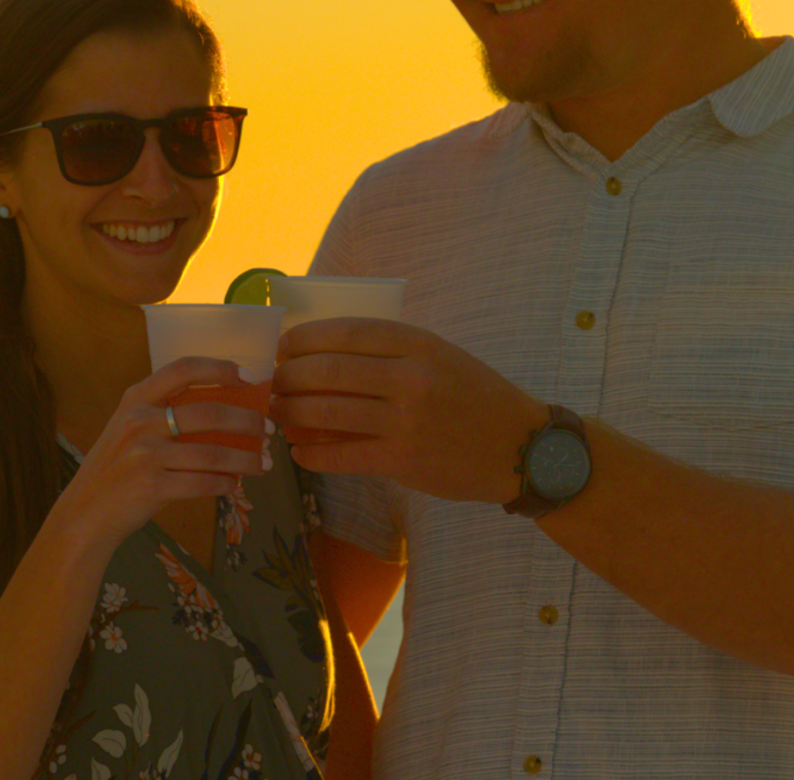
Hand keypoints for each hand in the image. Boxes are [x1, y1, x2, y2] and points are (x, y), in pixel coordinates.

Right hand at [62, 357, 271, 550]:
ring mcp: (145, 454)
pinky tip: (235, 485)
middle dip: (247, 420)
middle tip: (268, 429)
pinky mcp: (151, 486)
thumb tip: (226, 409)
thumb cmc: (116, 469)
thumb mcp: (129, 429)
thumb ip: (163, 414)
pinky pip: (204, 482)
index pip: (182, 369)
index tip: (245, 375)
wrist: (84, 513)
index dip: (217, 368)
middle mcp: (140, 421)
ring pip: (214, 453)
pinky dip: (226, 484)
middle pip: (210, 412)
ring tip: (264, 463)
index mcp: (136, 399)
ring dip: (246, 459)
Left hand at [272, 319, 547, 501]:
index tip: (284, 344)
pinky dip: (314, 454)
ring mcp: (406, 420)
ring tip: (278, 412)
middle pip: (329, 370)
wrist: (521, 447)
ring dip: (293, 411)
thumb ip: (392, 352)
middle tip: (272, 380)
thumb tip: (324, 353)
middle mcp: (410, 377)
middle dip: (290, 375)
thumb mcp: (440, 357)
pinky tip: (299, 451)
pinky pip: (343, 455)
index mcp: (418, 344)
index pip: (348, 332)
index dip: (307, 337)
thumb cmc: (475, 397)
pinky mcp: (403, 460)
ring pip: (328, 411)